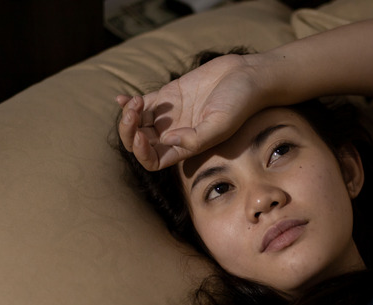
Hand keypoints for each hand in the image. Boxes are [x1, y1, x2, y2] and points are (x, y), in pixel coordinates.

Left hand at [116, 53, 268, 169]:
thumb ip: (194, 138)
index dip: (142, 153)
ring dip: (129, 115)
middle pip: (140, 143)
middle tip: (132, 114)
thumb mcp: (220, 125)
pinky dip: (129, 103)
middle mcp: (176, 135)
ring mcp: (171, 115)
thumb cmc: (240, 104)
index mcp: (187, 148)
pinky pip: (142, 104)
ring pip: (138, 123)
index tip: (141, 135)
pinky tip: (123, 98)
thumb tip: (165, 140)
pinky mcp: (169, 96)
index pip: (154, 161)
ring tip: (135, 102)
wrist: (249, 76)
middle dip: (129, 132)